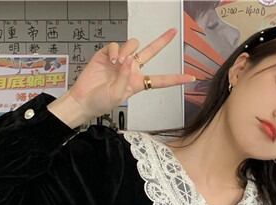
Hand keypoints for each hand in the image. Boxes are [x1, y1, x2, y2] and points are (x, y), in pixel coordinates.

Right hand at [67, 28, 195, 118]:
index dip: (176, 79)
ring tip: (118, 63)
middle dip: (162, 41)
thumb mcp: (118, 95)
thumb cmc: (100, 102)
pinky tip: (112, 60)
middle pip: (151, 52)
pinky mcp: (108, 55)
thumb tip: (129, 60)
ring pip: (133, 46)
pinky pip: (117, 45)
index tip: (191, 78)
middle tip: (172, 31)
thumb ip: (126, 78)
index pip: (161, 80)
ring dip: (127, 51)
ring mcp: (120, 61)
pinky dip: (115, 51)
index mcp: (138, 83)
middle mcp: (131, 70)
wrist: (83, 99)